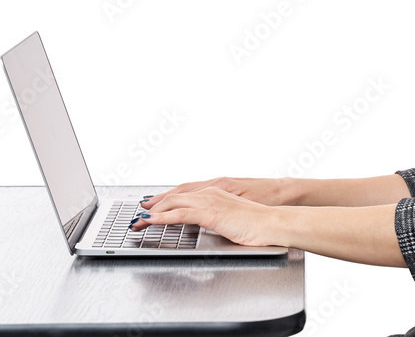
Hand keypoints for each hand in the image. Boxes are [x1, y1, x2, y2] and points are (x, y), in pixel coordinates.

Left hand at [141, 176, 291, 207]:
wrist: (275, 220)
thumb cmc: (261, 220)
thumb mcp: (236, 216)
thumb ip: (221, 215)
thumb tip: (212, 222)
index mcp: (218, 191)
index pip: (185, 193)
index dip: (166, 198)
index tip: (152, 205)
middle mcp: (211, 191)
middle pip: (175, 195)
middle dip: (155, 204)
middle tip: (139, 215)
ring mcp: (210, 200)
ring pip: (174, 202)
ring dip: (153, 211)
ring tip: (138, 221)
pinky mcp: (211, 212)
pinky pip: (180, 213)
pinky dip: (163, 216)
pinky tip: (152, 221)